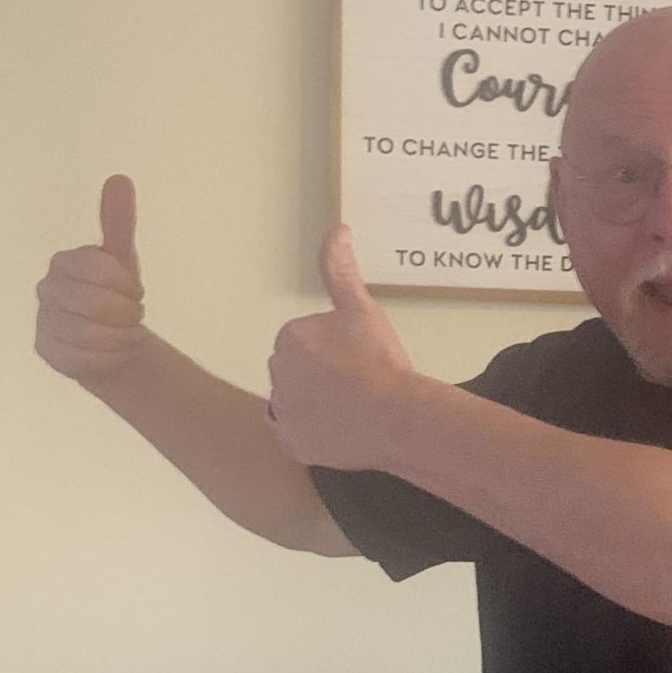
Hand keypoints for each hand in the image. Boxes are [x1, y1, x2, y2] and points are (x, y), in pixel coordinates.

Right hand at [35, 175, 146, 383]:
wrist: (113, 339)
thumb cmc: (116, 294)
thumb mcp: (123, 259)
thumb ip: (119, 221)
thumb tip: (119, 179)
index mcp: (66, 262)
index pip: (99, 269)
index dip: (127, 285)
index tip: (135, 291)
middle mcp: (47, 288)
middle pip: (97, 303)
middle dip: (128, 314)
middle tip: (134, 315)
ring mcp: (44, 321)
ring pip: (93, 335)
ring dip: (123, 337)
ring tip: (126, 333)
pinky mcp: (47, 351)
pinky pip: (87, 359)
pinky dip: (111, 357)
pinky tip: (112, 351)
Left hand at [267, 226, 414, 469]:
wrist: (395, 417)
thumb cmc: (380, 360)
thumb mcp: (362, 309)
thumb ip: (341, 270)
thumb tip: (337, 229)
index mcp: (290, 336)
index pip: (307, 342)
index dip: (336, 349)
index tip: (358, 358)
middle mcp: (276, 372)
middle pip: (299, 371)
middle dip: (322, 375)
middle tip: (358, 383)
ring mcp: (282, 412)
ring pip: (298, 402)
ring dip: (317, 403)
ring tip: (354, 408)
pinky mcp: (292, 443)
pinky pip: (298, 433)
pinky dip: (315, 431)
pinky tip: (341, 427)